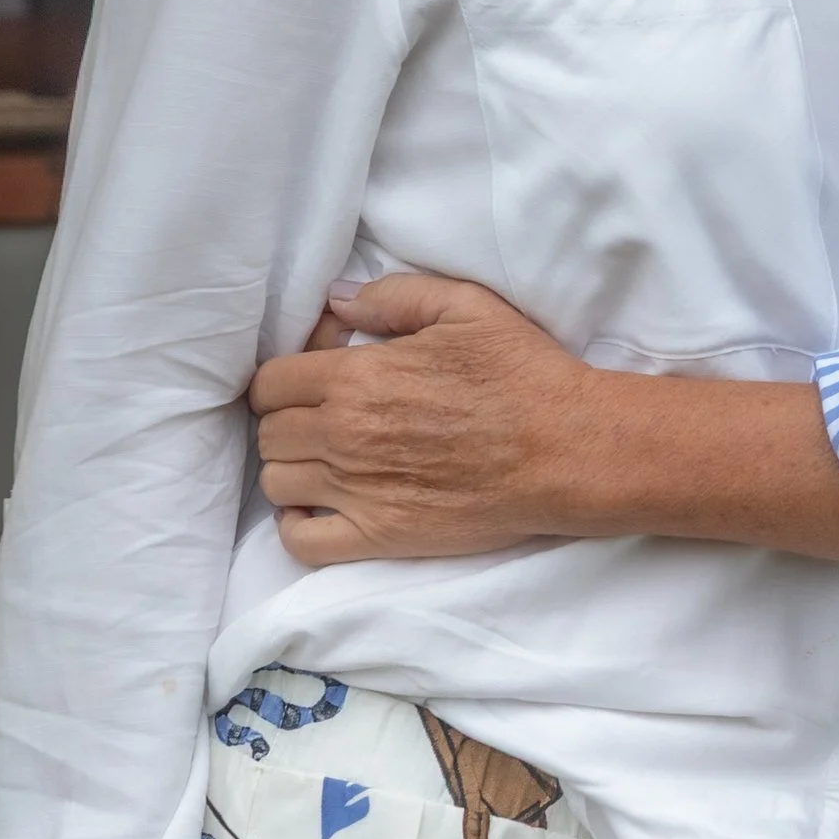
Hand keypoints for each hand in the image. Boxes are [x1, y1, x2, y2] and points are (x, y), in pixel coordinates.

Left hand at [251, 274, 613, 565]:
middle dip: (287, 421)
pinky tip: (320, 508)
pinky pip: (302, 542)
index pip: (270, 382)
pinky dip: (296, 526)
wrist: (568, 450)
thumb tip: (338, 302)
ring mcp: (358, 491)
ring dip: (292, 469)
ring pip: (277, 483)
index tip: (310, 382)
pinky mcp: (380, 536)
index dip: (283, 379)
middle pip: (270, 433)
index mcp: (358, 376)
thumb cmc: (523, 375)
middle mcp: (345, 435)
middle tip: (324, 419)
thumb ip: (395, 297)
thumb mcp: (467, 308)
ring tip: (326, 461)